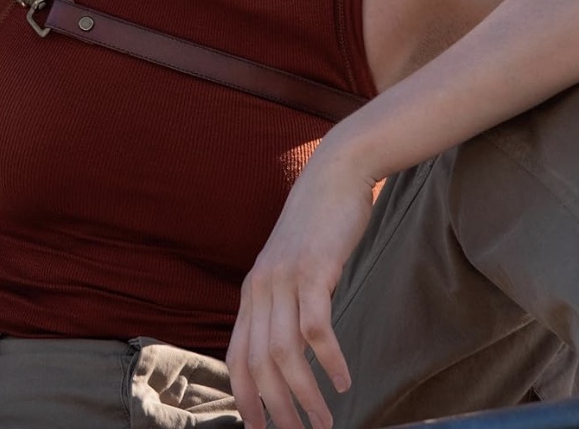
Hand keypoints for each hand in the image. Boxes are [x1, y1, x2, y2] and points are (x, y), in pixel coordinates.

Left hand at [227, 143, 375, 428]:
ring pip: (283, 353)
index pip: (235, 358)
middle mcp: (260, 289)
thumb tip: (292, 350)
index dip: (244, 398)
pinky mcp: (312, 269)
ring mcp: (283, 279)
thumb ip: (286, 306)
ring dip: (304, 395)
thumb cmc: (319, 228)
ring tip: (324, 423)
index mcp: (251, 294)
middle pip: (257, 364)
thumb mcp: (293, 270)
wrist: (335, 175)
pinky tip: (343, 381)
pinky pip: (315, 326)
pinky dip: (327, 359)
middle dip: (276, 409)